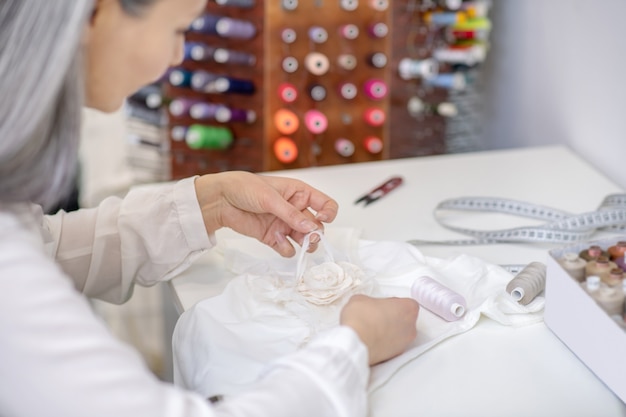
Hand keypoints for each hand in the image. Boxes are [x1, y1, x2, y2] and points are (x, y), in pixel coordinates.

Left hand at [194, 171, 338, 256]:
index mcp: (299, 193)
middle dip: (316, 233)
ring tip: (300, 244)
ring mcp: (284, 224)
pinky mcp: (273, 237)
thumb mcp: (270, 198)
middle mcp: (295, 209)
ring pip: (305, 239)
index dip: (328, 213)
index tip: (321, 219)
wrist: (220, 200)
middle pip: (316, 226)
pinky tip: (278, 243)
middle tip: (309, 237)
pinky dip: (287, 249)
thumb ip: (290, 214)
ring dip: (306, 244)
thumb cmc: (244, 188)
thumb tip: (311, 228)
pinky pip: (287, 248)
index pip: (325, 204)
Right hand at [340, 295, 418, 365]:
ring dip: (388, 331)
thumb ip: (371, 302)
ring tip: (372, 329)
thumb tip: (367, 306)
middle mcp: (411, 326)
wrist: (355, 341)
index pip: (405, 303)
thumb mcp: (362, 299)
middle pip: (405, 319)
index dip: (392, 303)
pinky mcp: (395, 355)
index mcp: (408, 308)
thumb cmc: (362, 318)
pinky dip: (384, 343)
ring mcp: (404, 343)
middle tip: (377, 315)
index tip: (382, 304)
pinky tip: (371, 339)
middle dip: (392, 318)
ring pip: (399, 334)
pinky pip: (392, 346)